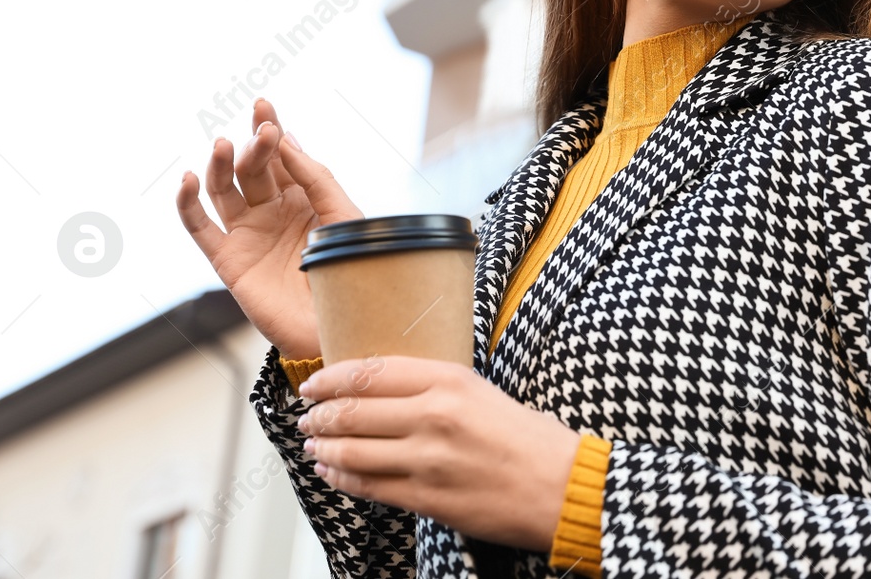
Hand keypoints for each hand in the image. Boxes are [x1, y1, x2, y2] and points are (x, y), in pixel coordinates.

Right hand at [175, 98, 360, 359]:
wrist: (336, 325)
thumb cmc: (348, 271)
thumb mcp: (341, 215)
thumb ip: (316, 177)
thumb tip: (286, 138)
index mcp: (302, 198)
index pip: (281, 157)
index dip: (271, 130)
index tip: (264, 104)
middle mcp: (271, 211)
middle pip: (253, 168)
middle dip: (256, 146)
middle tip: (263, 131)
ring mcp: (247, 233)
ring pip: (223, 189)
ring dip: (220, 164)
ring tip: (223, 145)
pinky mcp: (227, 258)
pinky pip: (199, 226)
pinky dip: (188, 202)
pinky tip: (189, 179)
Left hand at [297, 357, 581, 551]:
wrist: (562, 486)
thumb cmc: (529, 439)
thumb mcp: (483, 392)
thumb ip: (436, 387)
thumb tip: (383, 389)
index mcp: (451, 381)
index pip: (372, 372)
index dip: (332, 378)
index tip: (314, 383)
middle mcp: (435, 416)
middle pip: (353, 411)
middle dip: (320, 415)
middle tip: (307, 416)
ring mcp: (428, 460)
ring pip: (352, 450)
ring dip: (323, 448)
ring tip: (313, 445)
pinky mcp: (428, 498)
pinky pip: (369, 486)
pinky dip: (342, 478)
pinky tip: (333, 472)